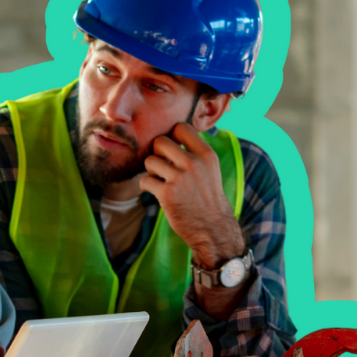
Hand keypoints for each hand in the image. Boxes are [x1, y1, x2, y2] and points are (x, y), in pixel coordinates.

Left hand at [138, 123, 244, 266]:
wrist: (212, 228)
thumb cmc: (207, 197)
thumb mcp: (210, 169)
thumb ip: (194, 152)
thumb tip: (169, 136)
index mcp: (206, 154)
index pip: (181, 127)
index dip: (172, 136)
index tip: (172, 150)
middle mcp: (194, 163)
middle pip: (160, 141)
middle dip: (157, 153)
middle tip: (163, 166)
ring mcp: (180, 178)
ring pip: (149, 161)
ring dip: (151, 171)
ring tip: (161, 180)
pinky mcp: (167, 194)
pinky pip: (144, 181)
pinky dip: (147, 187)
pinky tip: (157, 192)